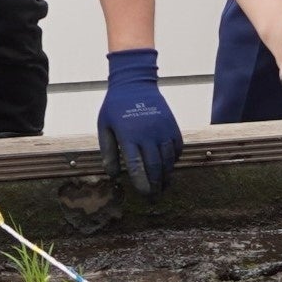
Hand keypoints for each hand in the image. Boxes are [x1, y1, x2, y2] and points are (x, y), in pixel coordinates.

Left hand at [96, 46, 181, 194]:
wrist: (135, 83)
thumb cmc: (116, 107)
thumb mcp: (104, 127)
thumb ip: (108, 152)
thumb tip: (113, 176)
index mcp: (129, 136)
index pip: (137, 166)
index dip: (142, 183)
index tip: (144, 195)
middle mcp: (148, 134)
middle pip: (156, 167)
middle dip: (156, 186)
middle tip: (154, 199)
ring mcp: (163, 129)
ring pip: (169, 160)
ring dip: (166, 176)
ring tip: (162, 187)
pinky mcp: (172, 126)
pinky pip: (177, 148)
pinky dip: (174, 161)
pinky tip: (168, 167)